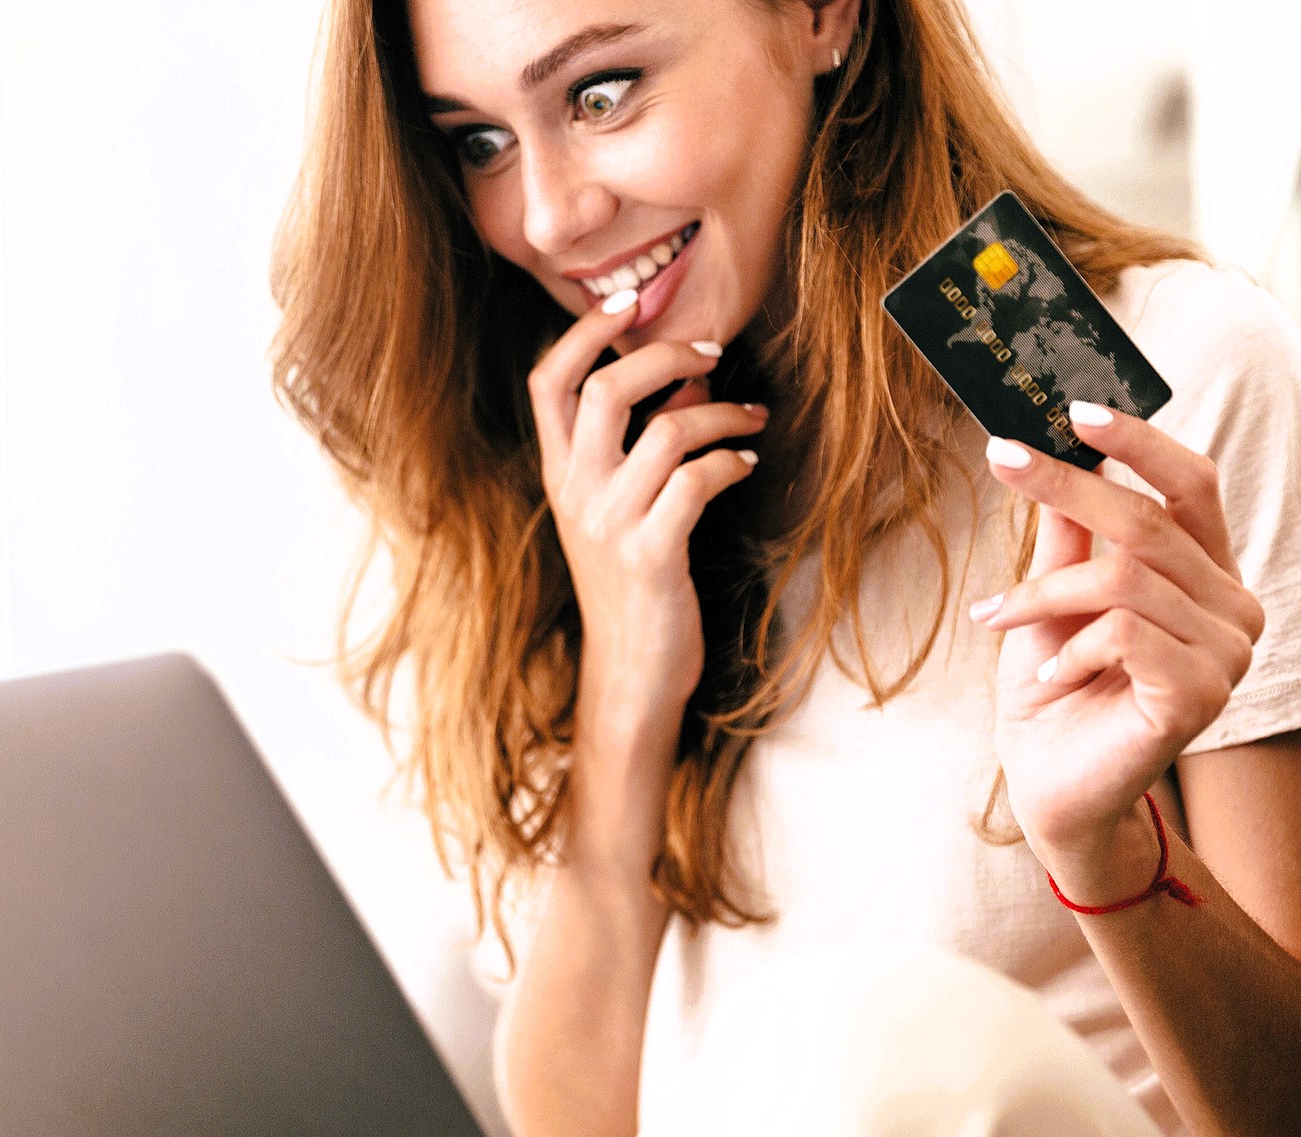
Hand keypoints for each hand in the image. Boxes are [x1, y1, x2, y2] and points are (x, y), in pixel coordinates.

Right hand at [528, 293, 767, 749]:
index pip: (548, 382)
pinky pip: (696, 482)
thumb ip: (640, 443)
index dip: (583, 334)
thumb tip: (689, 376)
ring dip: (721, 413)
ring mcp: (609, 524)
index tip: (628, 304)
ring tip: (752, 417)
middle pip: (604, 390)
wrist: (632, 668)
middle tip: (712, 351)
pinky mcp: (651, 555)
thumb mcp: (621, 507)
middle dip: (665, 355)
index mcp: (559, 473)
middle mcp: (575, 492)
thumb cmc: (634, 582)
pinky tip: (746, 466)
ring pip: (666, 432)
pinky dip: (729, 462)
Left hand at [970, 402, 1264, 872]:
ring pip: (1125, 578)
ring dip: (1045, 595)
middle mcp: (1235, 608)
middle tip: (1002, 458)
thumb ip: (1069, 531)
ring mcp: (1229, 654)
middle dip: (1065, 487)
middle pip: (1149, 521)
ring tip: (1002, 619)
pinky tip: (1053, 676)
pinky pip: (1124, 634)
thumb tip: (1058, 448)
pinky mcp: (1205, 695)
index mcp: (1208, 574)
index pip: (1194, 484)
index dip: (1141, 442)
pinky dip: (1069, 648)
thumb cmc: (1054, 687)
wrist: (1049, 784)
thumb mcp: (1055, 595)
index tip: (1075, 408)